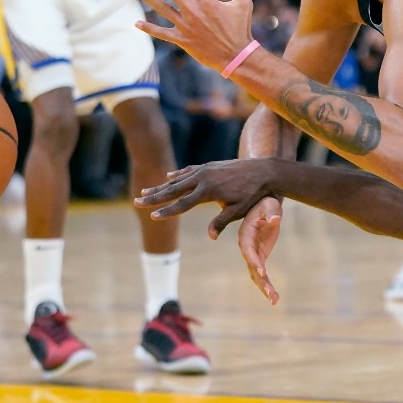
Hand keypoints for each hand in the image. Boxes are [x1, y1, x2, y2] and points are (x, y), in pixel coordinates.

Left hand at [131, 0, 253, 71]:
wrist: (237, 56)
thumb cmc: (240, 29)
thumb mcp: (243, 2)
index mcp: (206, 0)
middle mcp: (193, 11)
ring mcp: (186, 26)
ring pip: (161, 8)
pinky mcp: (182, 40)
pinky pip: (162, 33)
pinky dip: (149, 28)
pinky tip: (136, 22)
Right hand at [135, 159, 283, 303]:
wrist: (265, 170)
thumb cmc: (253, 194)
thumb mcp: (238, 210)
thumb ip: (221, 222)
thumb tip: (210, 237)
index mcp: (209, 191)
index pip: (183, 204)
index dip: (167, 211)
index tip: (152, 216)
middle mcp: (203, 178)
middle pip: (174, 189)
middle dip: (155, 197)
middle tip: (137, 201)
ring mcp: (205, 169)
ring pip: (178, 179)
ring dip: (161, 185)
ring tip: (145, 191)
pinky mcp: (210, 165)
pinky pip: (189, 170)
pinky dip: (177, 174)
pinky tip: (168, 176)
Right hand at [236, 197, 282, 304]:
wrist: (265, 205)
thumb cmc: (267, 202)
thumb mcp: (270, 204)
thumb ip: (272, 211)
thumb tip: (276, 220)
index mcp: (246, 234)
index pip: (248, 250)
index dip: (254, 260)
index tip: (261, 271)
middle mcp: (246, 246)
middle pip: (251, 266)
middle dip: (260, 280)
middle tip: (269, 292)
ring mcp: (253, 253)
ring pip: (256, 274)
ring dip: (264, 288)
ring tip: (274, 300)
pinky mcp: (260, 257)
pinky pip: (262, 274)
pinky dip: (267, 285)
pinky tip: (275, 298)